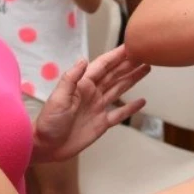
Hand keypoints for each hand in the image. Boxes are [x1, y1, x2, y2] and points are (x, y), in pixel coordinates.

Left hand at [32, 45, 149, 162]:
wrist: (46, 147)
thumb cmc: (49, 121)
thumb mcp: (58, 98)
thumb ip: (71, 78)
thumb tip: (83, 60)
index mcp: (82, 85)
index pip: (103, 66)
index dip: (116, 56)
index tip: (130, 46)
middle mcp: (93, 93)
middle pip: (114, 75)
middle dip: (129, 64)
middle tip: (146, 54)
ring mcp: (98, 107)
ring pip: (119, 89)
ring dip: (132, 79)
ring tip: (146, 69)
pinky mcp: (102, 123)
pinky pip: (119, 113)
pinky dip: (130, 108)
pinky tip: (141, 101)